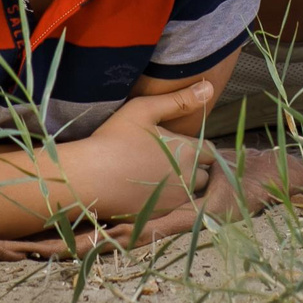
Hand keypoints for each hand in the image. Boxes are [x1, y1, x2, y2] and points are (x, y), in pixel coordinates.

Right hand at [75, 83, 216, 218]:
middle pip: (204, 175)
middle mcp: (187, 178)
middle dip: (194, 168)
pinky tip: (146, 189)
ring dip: (182, 185)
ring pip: (190, 193)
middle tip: (171, 159)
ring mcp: (174, 200)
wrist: (91, 177)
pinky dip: (165, 200)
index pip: (211, 152)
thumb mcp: (145, 109)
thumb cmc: (116, 137)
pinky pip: (172, 208)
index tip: (182, 145)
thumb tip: (209, 87)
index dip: (199, 148)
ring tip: (159, 175)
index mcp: (187, 151)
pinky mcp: (160, 216)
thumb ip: (179, 100)